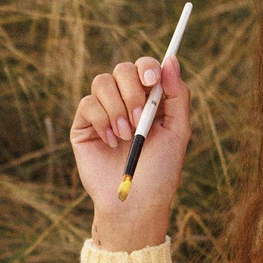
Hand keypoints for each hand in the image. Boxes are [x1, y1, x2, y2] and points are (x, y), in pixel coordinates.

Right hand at [73, 53, 189, 252]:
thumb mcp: (178, 132)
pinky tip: (110, 142)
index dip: (147, 66)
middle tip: (139, 120)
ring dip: (117, 108)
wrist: (135, 203)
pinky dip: (101, 120)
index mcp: (150, 101)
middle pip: (122, 69)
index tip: (151, 79)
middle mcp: (125, 102)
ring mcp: (103, 112)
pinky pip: (87, 104)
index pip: (145, 67)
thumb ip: (178, 95)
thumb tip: (171, 59)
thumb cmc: (160, 172)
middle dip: (132, 92)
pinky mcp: (84, 125)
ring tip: (126, 136)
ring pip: (102, 82)